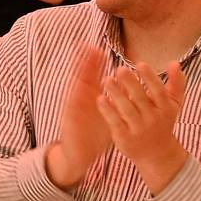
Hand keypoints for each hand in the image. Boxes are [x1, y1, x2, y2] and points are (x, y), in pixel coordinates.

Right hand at [42, 49, 111, 188]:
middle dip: (86, 62)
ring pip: (76, 88)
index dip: (97, 64)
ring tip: (79, 61)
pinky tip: (77, 88)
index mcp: (92, 97)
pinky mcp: (69, 119)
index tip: (102, 50)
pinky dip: (74, 96)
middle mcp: (82, 100)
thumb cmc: (96, 133)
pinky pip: (72, 107)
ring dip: (77, 75)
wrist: (80, 153)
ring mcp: (74, 108)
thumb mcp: (109, 115)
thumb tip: (131, 90)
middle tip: (89, 47)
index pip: (94, 77)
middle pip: (83, 77)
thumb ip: (117, 102)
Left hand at [97, 61, 189, 187]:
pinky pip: (115, 122)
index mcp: (166, 109)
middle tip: (120, 69)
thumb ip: (176, 84)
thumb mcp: (173, 105)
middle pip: (141, 99)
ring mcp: (138, 130)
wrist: (157, 154)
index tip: (140, 63)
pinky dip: (108, 111)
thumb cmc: (163, 122)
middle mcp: (153, 120)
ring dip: (116, 93)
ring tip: (107, 79)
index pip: (159, 91)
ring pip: (126, 110)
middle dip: (130, 83)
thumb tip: (174, 63)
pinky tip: (100, 98)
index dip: (150, 77)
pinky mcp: (125, 138)